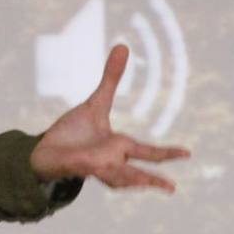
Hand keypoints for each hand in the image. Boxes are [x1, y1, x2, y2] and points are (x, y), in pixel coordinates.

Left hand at [29, 45, 190, 192]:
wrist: (46, 149)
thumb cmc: (74, 132)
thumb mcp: (96, 102)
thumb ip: (111, 78)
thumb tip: (122, 45)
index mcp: (120, 146)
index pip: (149, 152)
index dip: (168, 153)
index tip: (188, 153)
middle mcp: (111, 159)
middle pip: (136, 172)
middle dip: (153, 179)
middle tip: (172, 188)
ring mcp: (95, 166)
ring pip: (115, 178)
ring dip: (129, 181)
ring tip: (146, 184)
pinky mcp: (76, 167)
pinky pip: (85, 167)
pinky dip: (89, 166)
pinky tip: (93, 165)